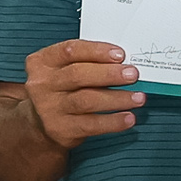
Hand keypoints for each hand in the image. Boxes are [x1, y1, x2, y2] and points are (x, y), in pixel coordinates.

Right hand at [24, 40, 145, 148]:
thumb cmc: (62, 89)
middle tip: (133, 75)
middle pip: (78, 75)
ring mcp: (49, 108)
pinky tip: (128, 118)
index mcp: (43, 62)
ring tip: (138, 98)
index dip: (97, 51)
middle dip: (110, 74)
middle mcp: (42, 84)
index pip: (70, 50)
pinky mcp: (60, 129)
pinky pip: (91, 124)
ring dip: (117, 98)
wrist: (42, 123)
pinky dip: (113, 121)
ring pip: (87, 100)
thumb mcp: (64, 69)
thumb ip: (87, 62)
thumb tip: (123, 63)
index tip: (120, 55)